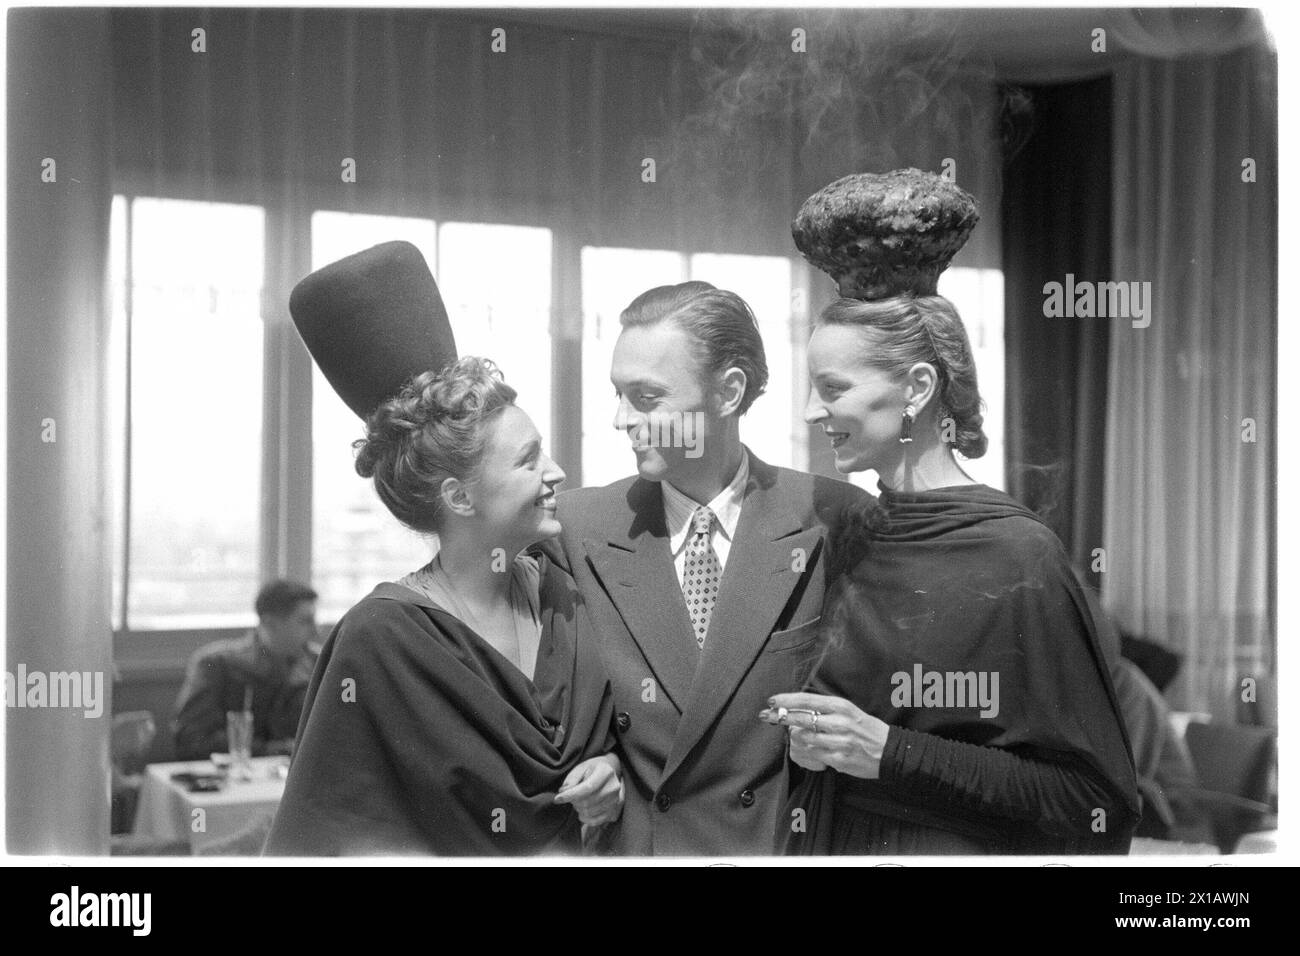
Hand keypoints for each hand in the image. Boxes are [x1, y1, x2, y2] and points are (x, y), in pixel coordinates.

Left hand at [554, 754, 623, 825]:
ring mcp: (616, 801)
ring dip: (578, 808)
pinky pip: (596, 821)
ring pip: (590, 812)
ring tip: (578, 800)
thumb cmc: (592, 769)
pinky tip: (581, 811)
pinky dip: (585, 818)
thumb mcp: (580, 767)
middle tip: (569, 796)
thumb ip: (571, 779)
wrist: (608, 772)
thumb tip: (564, 792)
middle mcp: (614, 787)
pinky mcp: (614, 811)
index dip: (571, 795)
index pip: (587, 788)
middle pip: (588, 802)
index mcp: (606, 772)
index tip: (557, 798)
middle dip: (573, 801)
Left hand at [760, 693, 889, 779]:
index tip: (772, 700)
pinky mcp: (839, 760)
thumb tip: (798, 707)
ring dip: (794, 738)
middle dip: (780, 716)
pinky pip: (812, 755)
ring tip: (794, 737)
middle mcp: (839, 722)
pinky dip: (805, 753)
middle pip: (801, 718)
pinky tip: (805, 751)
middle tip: (766, 715)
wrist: (890, 752)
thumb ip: (826, 709)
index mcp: (841, 707)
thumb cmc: (867, 730)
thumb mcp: (849, 712)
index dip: (786, 700)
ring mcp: (839, 742)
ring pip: (803, 738)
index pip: (808, 700)